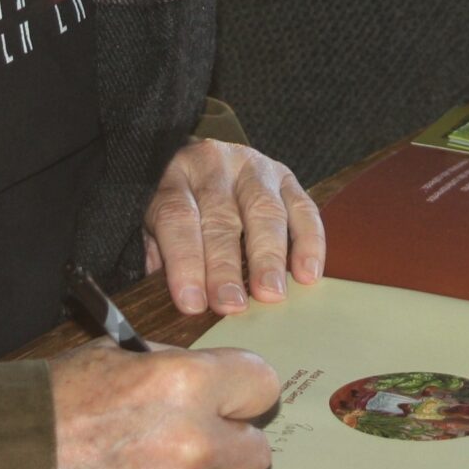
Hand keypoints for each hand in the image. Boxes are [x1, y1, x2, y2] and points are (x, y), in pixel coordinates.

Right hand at [45, 340, 278, 468]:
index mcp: (186, 384)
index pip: (263, 386)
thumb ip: (172, 366)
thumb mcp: (110, 357)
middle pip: (256, 451)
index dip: (240, 394)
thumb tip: (212, 379)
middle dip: (225, 446)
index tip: (227, 403)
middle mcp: (194, 444)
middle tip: (184, 446)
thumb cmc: (48, 409)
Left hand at [144, 139, 324, 315]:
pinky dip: (308, 242)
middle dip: (226, 266)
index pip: (176, 218)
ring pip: (264, 210)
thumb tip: (179, 305)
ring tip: (270, 293)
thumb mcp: (159, 228)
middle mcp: (215, 168)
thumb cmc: (186, 209)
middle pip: (221, 218)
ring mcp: (255, 169)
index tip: (192, 303)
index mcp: (177, 181)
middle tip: (231, 304)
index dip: (184, 263)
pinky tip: (307, 273)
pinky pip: (304, 208)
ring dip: (268, 256)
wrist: (209, 163)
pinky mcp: (288, 178)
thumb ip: (164, 261)